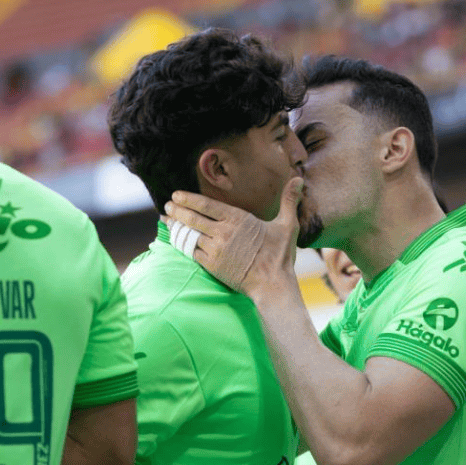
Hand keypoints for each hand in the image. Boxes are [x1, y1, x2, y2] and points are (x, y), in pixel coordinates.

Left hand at [164, 177, 303, 297]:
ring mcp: (215, 249)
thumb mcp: (288, 225)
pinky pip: (192, 252)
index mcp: (238, 219)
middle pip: (193, 217)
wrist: (272, 284)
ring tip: (166, 220)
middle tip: (167, 205)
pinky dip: (182, 245)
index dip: (188, 199)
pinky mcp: (211, 265)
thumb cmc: (279, 255)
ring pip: (189, 234)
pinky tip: (177, 240)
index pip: (206, 205)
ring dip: (176, 227)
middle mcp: (223, 232)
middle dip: (177, 210)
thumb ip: (289, 201)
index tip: (176, 194)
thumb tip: (299, 179)